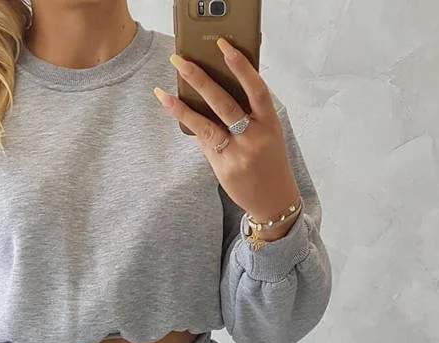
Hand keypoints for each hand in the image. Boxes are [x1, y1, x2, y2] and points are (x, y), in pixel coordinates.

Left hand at [153, 38, 299, 224]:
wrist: (273, 200)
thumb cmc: (269, 160)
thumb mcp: (269, 133)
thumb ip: (250, 112)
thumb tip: (218, 86)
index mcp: (270, 123)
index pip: (256, 89)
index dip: (241, 66)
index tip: (223, 46)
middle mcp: (255, 137)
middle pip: (225, 103)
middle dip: (201, 79)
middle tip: (181, 60)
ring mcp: (238, 154)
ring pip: (207, 125)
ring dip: (183, 107)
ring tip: (164, 91)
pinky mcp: (224, 169)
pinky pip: (204, 142)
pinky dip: (190, 125)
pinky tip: (173, 109)